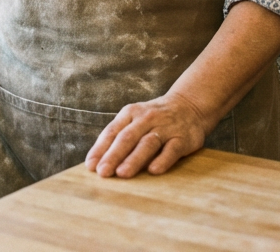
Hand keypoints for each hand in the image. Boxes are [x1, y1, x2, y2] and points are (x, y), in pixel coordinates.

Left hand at [84, 92, 208, 178]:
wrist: (188, 105)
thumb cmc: (154, 118)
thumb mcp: (135, 120)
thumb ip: (119, 137)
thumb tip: (99, 163)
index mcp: (130, 113)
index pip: (112, 131)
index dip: (100, 148)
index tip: (91, 166)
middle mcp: (146, 118)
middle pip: (127, 137)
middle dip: (113, 155)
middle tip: (103, 172)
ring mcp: (165, 128)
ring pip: (147, 143)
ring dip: (134, 159)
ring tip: (122, 173)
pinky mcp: (182, 138)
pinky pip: (171, 149)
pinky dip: (162, 160)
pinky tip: (153, 171)